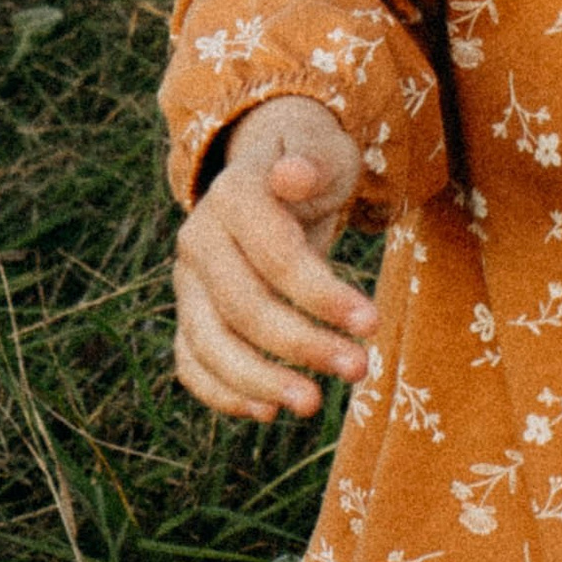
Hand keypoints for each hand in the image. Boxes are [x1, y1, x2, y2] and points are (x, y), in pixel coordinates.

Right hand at [172, 96, 374, 422]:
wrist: (274, 168)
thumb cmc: (311, 161)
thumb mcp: (324, 150)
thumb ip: (312, 163)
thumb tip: (293, 175)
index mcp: (232, 194)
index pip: (275, 255)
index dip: (322, 294)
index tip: (373, 324)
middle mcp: (198, 240)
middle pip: (243, 307)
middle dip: (302, 345)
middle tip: (360, 370)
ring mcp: (188, 281)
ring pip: (209, 344)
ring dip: (260, 382)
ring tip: (314, 404)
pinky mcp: (189, 312)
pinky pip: (192, 362)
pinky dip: (223, 392)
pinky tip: (269, 411)